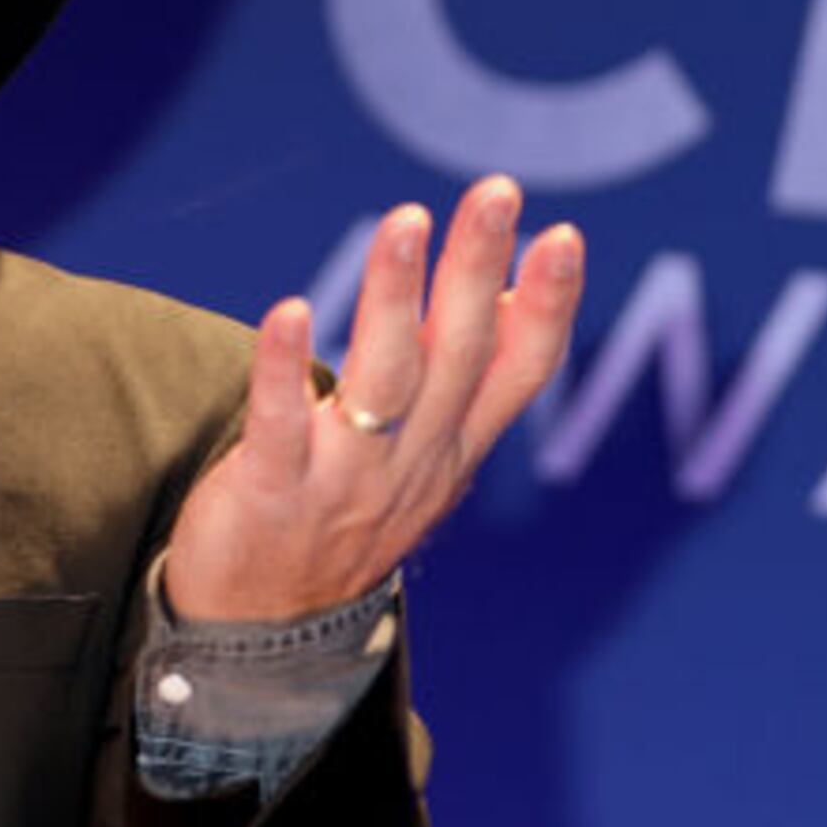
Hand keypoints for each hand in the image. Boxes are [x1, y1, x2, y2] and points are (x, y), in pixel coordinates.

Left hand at [160, 176, 583, 622]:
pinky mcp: (272, 493)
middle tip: (498, 192)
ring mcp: (345, 480)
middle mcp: (412, 461)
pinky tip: (289, 311)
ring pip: (384, 380)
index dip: (546, 307)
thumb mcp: (428, 460)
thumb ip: (469, 384)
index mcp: (453, 448)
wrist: (263, 633)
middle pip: (458, 355)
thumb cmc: (343, 520)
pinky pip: (283, 425)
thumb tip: (512, 292)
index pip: (518, 372)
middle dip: (479, 269)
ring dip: (396, 298)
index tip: (563, 236)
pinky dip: (286, 369)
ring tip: (406, 223)